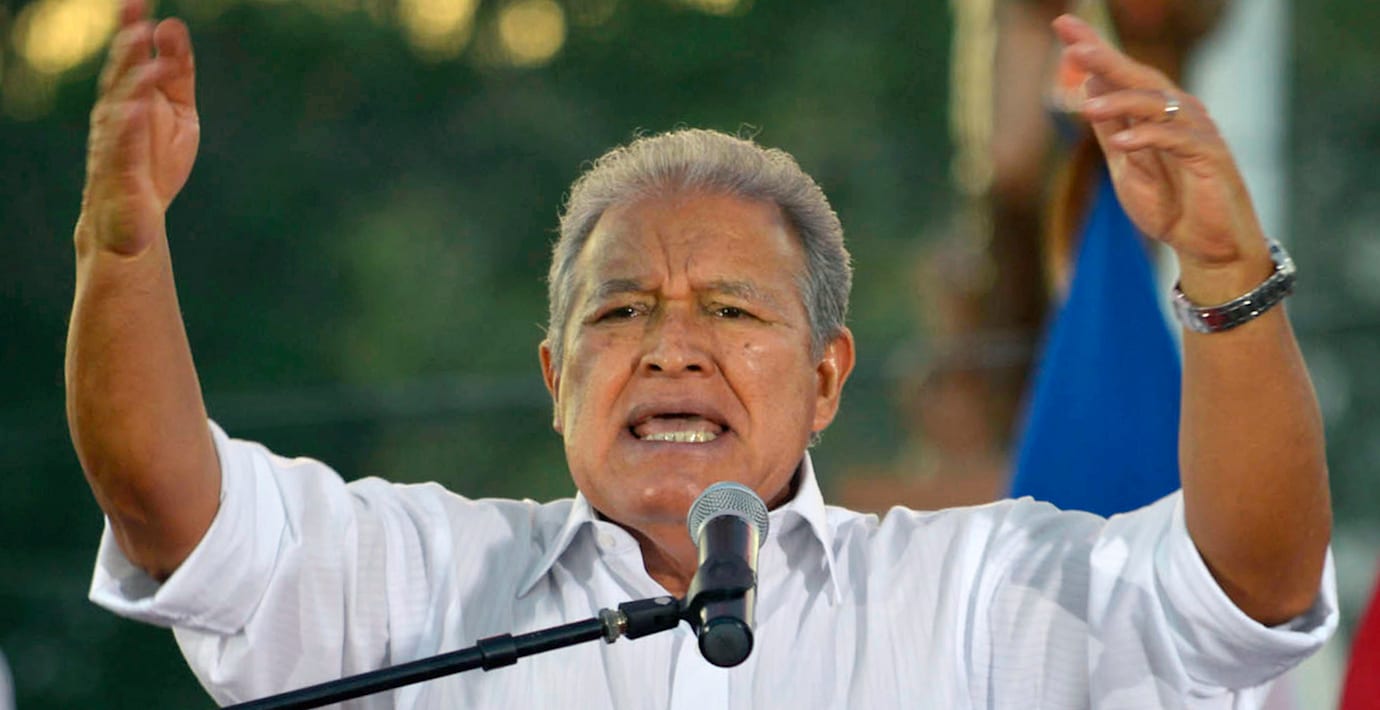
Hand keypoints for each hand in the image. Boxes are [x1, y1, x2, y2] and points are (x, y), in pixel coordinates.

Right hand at [80, 0, 198, 255]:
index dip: (133, 29)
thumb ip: (178, 74)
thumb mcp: (179, 112)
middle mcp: (117, 114)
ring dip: (132, 78)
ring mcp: (115, 141)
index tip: (140, 1)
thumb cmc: (155, 163)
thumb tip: (172, 26)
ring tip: (145, 55)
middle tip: (139, 18)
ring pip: (119, 104)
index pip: (131, 58)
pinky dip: (126, 125)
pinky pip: (120, 145)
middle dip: (128, 46)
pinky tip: (136, 108)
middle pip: (121, 74)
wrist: (137, 219)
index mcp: (132, 97)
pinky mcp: (120, 170)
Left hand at [1053, 14, 1270, 293]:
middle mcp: (1180, 112)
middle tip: (1075, 46)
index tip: (1062, 24)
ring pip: (1158, 104)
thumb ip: (1111, 129)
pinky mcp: (1210, 155)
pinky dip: (1149, 138)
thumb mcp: (1126, 166)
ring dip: (1122, 102)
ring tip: (1086, 106)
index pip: (1122, 73)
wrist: (1206, 245)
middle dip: (1108, 58)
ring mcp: (1197, 131)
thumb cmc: (1169, 204)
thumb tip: (1089, 89)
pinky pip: (1177, 139)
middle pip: (1140, 77)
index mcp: (1157, 111)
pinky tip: (1122, 143)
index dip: (1094, 48)